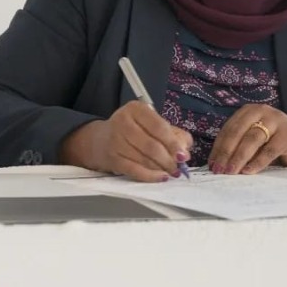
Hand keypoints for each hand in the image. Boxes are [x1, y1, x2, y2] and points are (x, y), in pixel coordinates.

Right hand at [61, 102, 192, 181]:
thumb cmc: (133, 131)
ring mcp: (115, 141)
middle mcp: (123, 122)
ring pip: (144, 159)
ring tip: (171, 172)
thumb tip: (185, 151)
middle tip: (179, 168)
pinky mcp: (112, 158)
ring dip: (161, 169)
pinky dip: (150, 176)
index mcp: (136, 109)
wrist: (101, 140)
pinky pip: (135, 170)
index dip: (173, 143)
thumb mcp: (152, 124)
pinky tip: (160, 177)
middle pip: (152, 145)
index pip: (158, 127)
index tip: (183, 155)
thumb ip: (173, 134)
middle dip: (169, 159)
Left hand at [208, 105, 286, 174]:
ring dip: (238, 158)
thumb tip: (216, 163)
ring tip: (230, 172)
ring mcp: (276, 121)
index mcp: (249, 111)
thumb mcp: (256, 142)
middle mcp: (261, 111)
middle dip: (225, 153)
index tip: (211, 164)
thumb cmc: (278, 145)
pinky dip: (257, 162)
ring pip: (251, 140)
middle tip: (218, 170)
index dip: (218, 147)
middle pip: (237, 133)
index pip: (228, 129)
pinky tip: (248, 172)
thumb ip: (239, 146)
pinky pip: (268, 150)